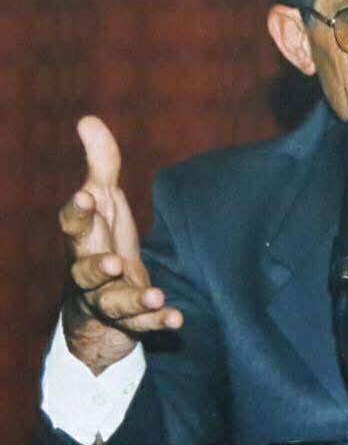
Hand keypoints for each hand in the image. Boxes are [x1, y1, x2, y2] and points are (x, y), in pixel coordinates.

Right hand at [59, 116, 181, 374]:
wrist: (97, 304)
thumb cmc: (101, 241)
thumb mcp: (103, 202)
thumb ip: (101, 165)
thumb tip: (87, 119)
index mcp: (85, 238)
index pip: (75, 225)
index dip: (79, 211)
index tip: (88, 195)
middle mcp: (90, 270)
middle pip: (86, 270)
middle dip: (98, 266)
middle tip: (116, 262)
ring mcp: (109, 298)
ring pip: (115, 303)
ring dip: (135, 299)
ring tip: (155, 295)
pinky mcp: (130, 320)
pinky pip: (143, 325)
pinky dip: (158, 322)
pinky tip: (176, 318)